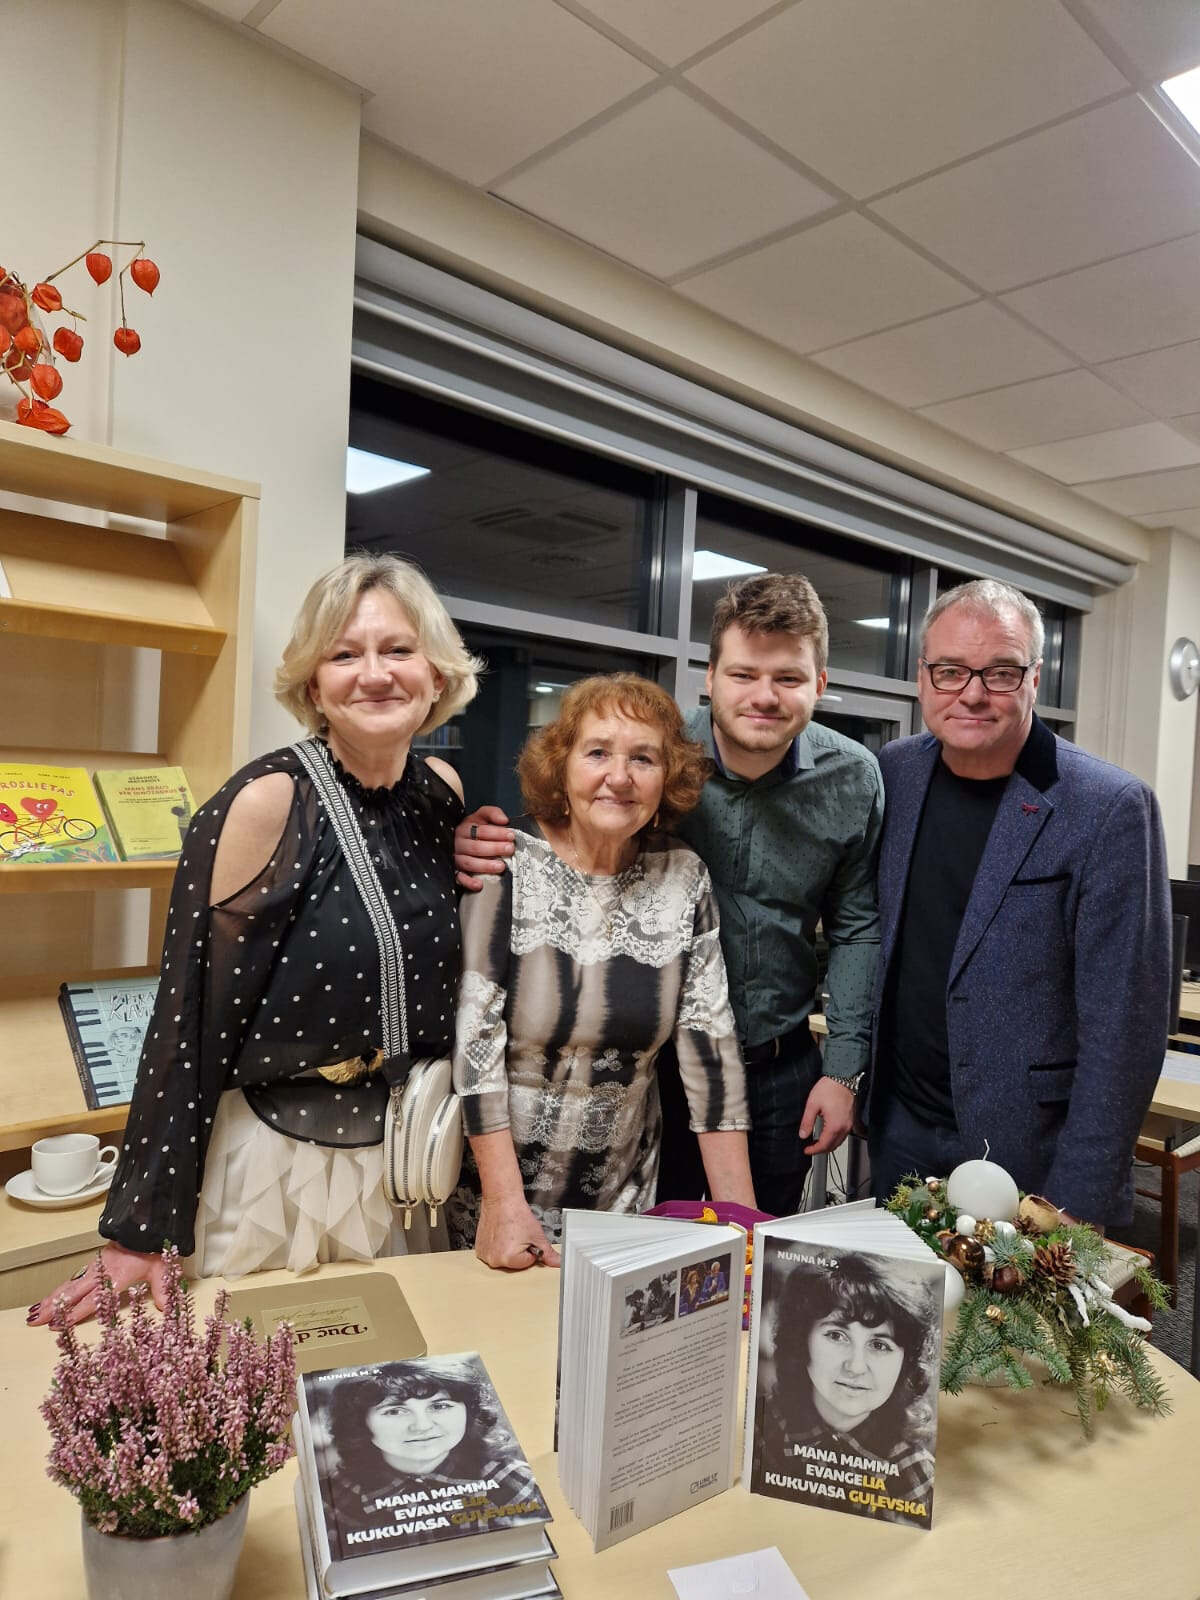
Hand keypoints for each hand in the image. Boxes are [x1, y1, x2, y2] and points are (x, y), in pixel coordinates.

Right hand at [26, 1243, 169, 1328]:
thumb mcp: (162, 1271)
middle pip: (73, 1293)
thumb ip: (162, 1291)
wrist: (147, 1225)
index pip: (92, 1300)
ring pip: (69, 1285)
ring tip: (35, 1312)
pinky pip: (74, 1277)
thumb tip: (167, 1309)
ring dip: (51, 1298)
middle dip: (53, 1308)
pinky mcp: (95, 1263)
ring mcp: (96, 1267)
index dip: (75, 1313)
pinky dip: (60, 1288)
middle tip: (35, 1321)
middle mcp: (102, 1273)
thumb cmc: (153, 1248)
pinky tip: (52, 1296)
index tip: (58, 1324)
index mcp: (116, 1278)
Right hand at [455, 806, 514, 889]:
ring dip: (485, 865)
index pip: (481, 830)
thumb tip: (504, 819)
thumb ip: (493, 813)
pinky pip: (460, 878)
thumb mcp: (482, 816)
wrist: (461, 839)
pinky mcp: (456, 871)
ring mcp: (457, 858)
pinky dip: (469, 882)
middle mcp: (459, 843)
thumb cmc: (475, 828)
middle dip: (494, 848)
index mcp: (465, 828)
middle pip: (476, 847)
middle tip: (509, 849)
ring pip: (469, 862)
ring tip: (501, 866)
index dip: (497, 833)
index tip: (511, 835)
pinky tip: (479, 884)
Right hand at [473, 1194, 559, 1270]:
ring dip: (507, 1249)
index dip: (530, 1249)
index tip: (526, 1239)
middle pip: (515, 1263)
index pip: (528, 1263)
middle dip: (519, 1252)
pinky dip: (497, 1247)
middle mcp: (494, 1260)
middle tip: (517, 1236)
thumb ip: (548, 1253)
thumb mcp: (537, 1234)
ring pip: (504, 1259)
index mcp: (509, 1258)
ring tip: (508, 1234)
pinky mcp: (479, 1250)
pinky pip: (493, 1254)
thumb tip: (556, 1262)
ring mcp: (485, 1255)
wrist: (501, 1200)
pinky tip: (500, 1235)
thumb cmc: (516, 1214)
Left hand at [800, 1076, 855, 1154]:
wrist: (843, 1078)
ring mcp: (849, 1124)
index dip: (814, 1150)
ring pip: (839, 1142)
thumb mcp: (812, 1105)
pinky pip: (844, 1135)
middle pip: (833, 1146)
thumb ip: (807, 1122)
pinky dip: (835, 1138)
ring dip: (829, 1145)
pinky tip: (828, 1134)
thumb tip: (803, 1134)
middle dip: (821, 1150)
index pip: (824, 1145)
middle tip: (811, 1148)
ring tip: (818, 1142)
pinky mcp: (851, 1120)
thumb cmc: (829, 1088)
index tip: (807, 1151)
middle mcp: (844, 1127)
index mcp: (834, 1126)